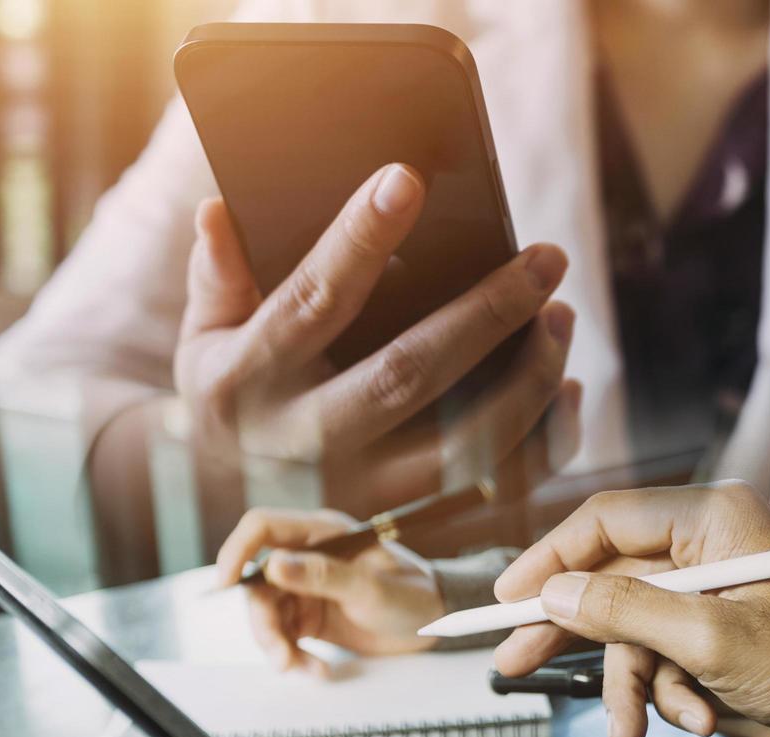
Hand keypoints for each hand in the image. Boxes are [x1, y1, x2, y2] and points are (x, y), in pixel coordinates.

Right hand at [177, 163, 578, 507]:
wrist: (222, 509)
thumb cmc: (233, 394)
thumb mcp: (201, 338)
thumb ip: (217, 276)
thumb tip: (219, 210)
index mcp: (250, 380)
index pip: (313, 299)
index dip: (359, 239)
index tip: (407, 179)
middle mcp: (308, 443)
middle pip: (408, 374)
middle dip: (487, 312)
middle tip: (547, 258)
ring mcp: (363, 493)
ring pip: (463, 444)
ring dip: (527, 379)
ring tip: (561, 316)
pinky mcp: (409, 524)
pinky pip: (493, 489)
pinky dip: (543, 442)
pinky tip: (568, 387)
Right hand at [217, 507, 443, 672]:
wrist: (435, 625)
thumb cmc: (414, 594)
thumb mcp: (372, 588)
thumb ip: (324, 576)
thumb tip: (274, 564)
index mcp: (323, 533)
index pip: (262, 528)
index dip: (237, 550)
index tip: (226, 583)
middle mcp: (308, 557)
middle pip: (256, 582)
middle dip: (263, 622)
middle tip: (281, 656)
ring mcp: (306, 588)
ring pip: (266, 614)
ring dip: (277, 646)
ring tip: (303, 669)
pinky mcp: (309, 617)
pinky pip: (283, 636)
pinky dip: (293, 656)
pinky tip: (316, 669)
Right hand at [492, 482, 769, 736]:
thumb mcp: (711, 640)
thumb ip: (627, 613)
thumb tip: (556, 594)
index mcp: (715, 519)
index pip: (608, 520)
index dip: (550, 558)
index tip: (507, 598)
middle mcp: (713, 544)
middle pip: (613, 578)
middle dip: (574, 634)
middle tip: (514, 666)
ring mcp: (719, 589)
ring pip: (638, 630)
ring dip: (635, 685)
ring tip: (633, 733)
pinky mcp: (725, 630)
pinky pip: (669, 655)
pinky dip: (673, 693)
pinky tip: (698, 719)